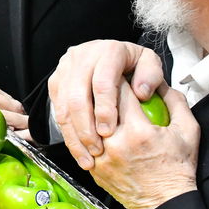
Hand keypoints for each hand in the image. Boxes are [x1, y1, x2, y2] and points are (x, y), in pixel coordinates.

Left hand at [0, 78, 32, 140]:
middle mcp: (20, 113)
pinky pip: (29, 134)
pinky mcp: (34, 136)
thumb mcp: (3, 117)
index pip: (0, 94)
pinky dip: (22, 134)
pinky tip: (13, 133)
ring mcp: (27, 125)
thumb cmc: (16, 130)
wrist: (36, 141)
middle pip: (8, 103)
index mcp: (12, 107)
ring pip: (18, 118)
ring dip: (7, 115)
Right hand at [47, 39, 163, 169]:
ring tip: (88, 157)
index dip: (104, 109)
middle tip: (97, 150)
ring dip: (74, 135)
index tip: (109, 132)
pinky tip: (78, 150)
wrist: (110, 58)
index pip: (102, 82)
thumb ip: (152, 76)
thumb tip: (141, 93)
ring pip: (63, 105)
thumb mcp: (150, 65)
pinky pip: (56, 109)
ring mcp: (66, 67)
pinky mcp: (56, 80)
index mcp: (108, 50)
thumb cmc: (134, 66)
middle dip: (85, 127)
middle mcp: (83, 55)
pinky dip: (67, 133)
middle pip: (77, 96)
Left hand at [90, 82, 198, 208]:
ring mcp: (101, 157)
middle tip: (107, 82)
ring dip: (92, 109)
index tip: (122, 73)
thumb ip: (176, 101)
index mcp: (138, 131)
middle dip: (103, 90)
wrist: (164, 205)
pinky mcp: (94, 168)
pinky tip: (95, 123)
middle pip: (99, 104)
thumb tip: (160, 83)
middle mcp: (115, 143)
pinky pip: (84, 141)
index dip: (121, 77)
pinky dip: (88, 129)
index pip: (120, 91)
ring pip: (87, 122)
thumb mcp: (188, 131)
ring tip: (98, 100)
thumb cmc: (177, 170)